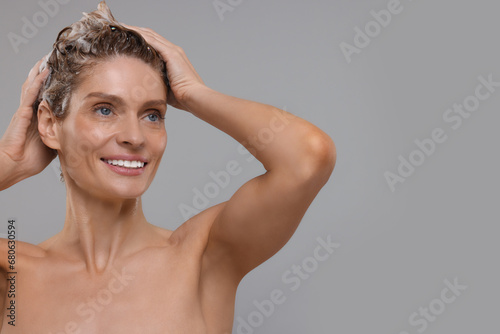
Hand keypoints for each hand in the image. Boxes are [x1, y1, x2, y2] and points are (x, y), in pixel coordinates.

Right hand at [0, 57, 55, 183]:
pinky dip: (37, 82)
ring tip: (49, 56)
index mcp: (40, 116)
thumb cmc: (31, 157)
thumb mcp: (54, 142)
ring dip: (41, 70)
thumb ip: (64, 133)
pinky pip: (30, 94)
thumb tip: (81, 131)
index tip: (64, 70)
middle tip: (56, 56)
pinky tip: (43, 72)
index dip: (54, 82)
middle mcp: (32, 110)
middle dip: (47, 70)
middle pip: (39, 85)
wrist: (15, 165)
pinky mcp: (23, 113)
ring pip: (34, 85)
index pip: (48, 94)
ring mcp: (27, 110)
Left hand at [120, 23, 205, 111]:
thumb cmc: (182, 97)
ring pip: (150, 35)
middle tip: (119, 28)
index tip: (126, 38)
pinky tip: (129, 32)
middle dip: (135, 30)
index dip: (140, 38)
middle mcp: (173, 51)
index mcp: (173, 57)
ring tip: (120, 27)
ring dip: (135, 29)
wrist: (193, 97)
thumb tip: (142, 85)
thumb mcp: (165, 86)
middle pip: (151, 35)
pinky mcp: (171, 54)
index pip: (154, 42)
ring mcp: (173, 51)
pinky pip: (152, 41)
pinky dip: (140, 35)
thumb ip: (155, 81)